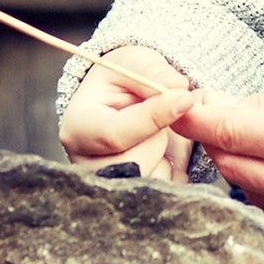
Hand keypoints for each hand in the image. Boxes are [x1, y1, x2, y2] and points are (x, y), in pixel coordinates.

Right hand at [57, 43, 196, 179]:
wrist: (127, 102)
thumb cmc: (125, 80)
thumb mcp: (135, 62)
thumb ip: (154, 73)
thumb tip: (179, 91)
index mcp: (77, 129)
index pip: (116, 135)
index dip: (154, 117)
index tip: (185, 99)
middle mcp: (87, 165)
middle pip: (137, 162)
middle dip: (159, 136)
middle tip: (161, 116)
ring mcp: (109, 186)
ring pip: (154, 178)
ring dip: (168, 153)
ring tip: (156, 133)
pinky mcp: (135, 200)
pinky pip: (167, 188)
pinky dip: (175, 169)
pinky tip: (163, 150)